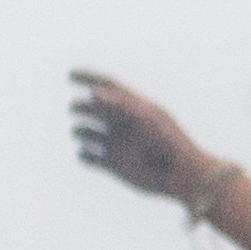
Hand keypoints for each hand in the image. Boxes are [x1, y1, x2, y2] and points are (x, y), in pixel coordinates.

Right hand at [69, 72, 216, 209]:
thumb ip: (120, 104)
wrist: (180, 175)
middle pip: (94, 109)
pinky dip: (83, 156)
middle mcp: (123, 124)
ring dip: (79, 130)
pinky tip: (84, 154)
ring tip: (79, 132)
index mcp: (133, 107)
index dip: (88, 77)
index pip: (107, 86)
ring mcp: (118, 145)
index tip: (69, 74)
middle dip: (81, 106)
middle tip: (75, 109)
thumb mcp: (146, 118)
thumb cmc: (168, 143)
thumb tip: (93, 91)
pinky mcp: (115, 166)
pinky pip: (91, 159)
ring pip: (89, 133)